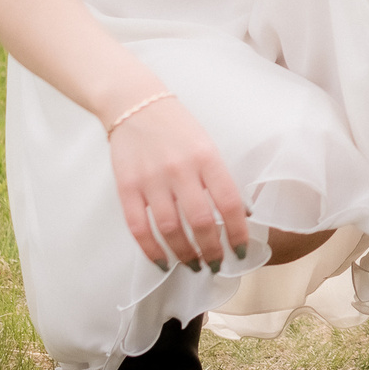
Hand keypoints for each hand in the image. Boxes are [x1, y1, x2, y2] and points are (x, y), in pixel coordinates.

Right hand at [107, 95, 251, 270]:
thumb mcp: (207, 145)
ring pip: (170, 229)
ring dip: (185, 254)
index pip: (229, 202)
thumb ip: (220, 178)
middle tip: (216, 264)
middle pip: (200, 221)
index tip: (241, 250)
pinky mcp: (126, 188)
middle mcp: (180, 170)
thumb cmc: (177, 127)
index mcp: (207, 157)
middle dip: (211, 250)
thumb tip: (241, 214)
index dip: (238, 232)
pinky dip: (152, 250)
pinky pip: (139, 227)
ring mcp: (151, 180)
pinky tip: (163, 262)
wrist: (134, 103)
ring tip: (193, 265)